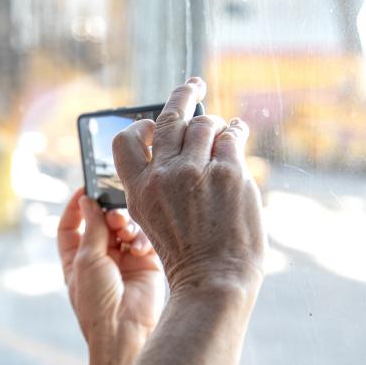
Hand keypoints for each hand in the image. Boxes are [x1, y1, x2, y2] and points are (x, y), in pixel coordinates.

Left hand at [57, 188, 165, 364]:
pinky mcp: (146, 264)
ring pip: (124, 227)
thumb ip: (92, 228)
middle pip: (101, 222)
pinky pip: (143, 239)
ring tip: (124, 230)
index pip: (71, 226)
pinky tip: (138, 248)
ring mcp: (123, 260)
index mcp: (76, 259)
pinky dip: (140, 238)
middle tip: (113, 214)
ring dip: (124, 224)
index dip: (76, 207)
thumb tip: (89, 200)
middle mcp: (100, 258)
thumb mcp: (87, 260)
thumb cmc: (97, 300)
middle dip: (107, 214)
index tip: (85, 190)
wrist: (125, 329)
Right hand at [112, 77, 265, 295]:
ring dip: (215, 122)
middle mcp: (163, 176)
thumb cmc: (189, 257)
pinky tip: (238, 131)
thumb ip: (157, 187)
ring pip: (204, 124)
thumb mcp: (153, 222)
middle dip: (183, 95)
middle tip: (193, 85)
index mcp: (139, 190)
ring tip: (224, 127)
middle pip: (170, 119)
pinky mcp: (229, 172)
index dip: (142, 126)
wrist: (215, 280)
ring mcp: (196, 171)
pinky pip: (232, 136)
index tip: (155, 121)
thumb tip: (177, 149)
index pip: (127, 141)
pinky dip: (236, 131)